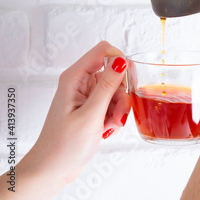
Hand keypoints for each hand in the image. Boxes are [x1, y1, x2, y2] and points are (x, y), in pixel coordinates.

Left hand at [24, 41, 130, 187]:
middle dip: (121, 93)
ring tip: (110, 125)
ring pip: (116, 89)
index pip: (103, 50)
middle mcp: (80, 81)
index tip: (125, 82)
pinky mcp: (92, 105)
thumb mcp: (91, 115)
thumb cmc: (64, 146)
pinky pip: (112, 102)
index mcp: (74, 77)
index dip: (118, 62)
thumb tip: (120, 60)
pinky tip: (107, 128)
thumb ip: (107, 86)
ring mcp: (87, 94)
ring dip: (119, 107)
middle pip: (113, 72)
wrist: (53, 169)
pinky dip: (115, 115)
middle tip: (118, 113)